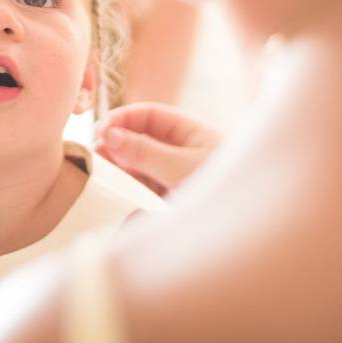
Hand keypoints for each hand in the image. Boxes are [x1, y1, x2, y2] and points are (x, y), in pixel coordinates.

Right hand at [95, 102, 222, 193]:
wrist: (246, 226)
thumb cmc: (223, 187)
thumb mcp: (182, 167)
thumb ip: (145, 152)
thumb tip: (108, 135)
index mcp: (189, 133)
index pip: (149, 116)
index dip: (123, 118)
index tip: (101, 130)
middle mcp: (178, 152)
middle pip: (139, 140)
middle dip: (115, 144)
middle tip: (95, 155)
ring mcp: (171, 177)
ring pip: (136, 166)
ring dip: (117, 168)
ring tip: (100, 175)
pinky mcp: (165, 202)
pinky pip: (141, 190)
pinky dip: (126, 190)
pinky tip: (113, 193)